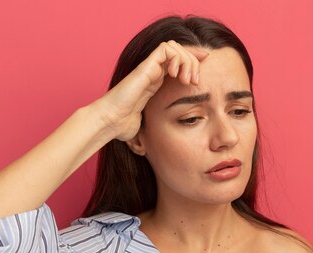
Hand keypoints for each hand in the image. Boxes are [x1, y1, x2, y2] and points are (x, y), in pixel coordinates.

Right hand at [95, 40, 210, 141]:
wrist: (110, 122)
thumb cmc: (123, 126)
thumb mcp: (148, 126)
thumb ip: (154, 128)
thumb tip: (152, 145)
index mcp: (156, 83)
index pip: (178, 63)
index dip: (192, 64)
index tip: (201, 77)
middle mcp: (153, 72)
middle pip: (180, 52)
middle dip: (193, 62)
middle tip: (195, 81)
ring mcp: (149, 68)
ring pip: (175, 47)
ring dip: (187, 60)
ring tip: (187, 79)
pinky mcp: (146, 66)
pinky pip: (166, 49)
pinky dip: (177, 58)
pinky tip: (176, 75)